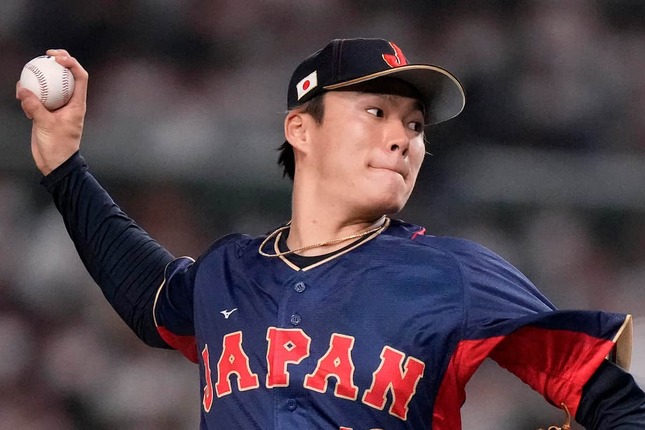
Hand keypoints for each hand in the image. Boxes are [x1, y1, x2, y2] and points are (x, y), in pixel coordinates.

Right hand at [16, 49, 88, 175]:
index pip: (80, 77)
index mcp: (77, 103)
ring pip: (50, 85)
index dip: (72, 63)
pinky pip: (37, 97)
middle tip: (45, 55)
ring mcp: (57, 107)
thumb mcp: (46, 125)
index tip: (58, 58)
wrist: (55, 163)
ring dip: (39, 79)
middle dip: (58, 62)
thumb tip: (23, 89)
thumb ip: (35, 107)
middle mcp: (69, 103)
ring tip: (26, 78)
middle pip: (66, 76)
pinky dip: (29, 95)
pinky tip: (20, 97)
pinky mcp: (45, 113)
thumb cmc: (58, 147)